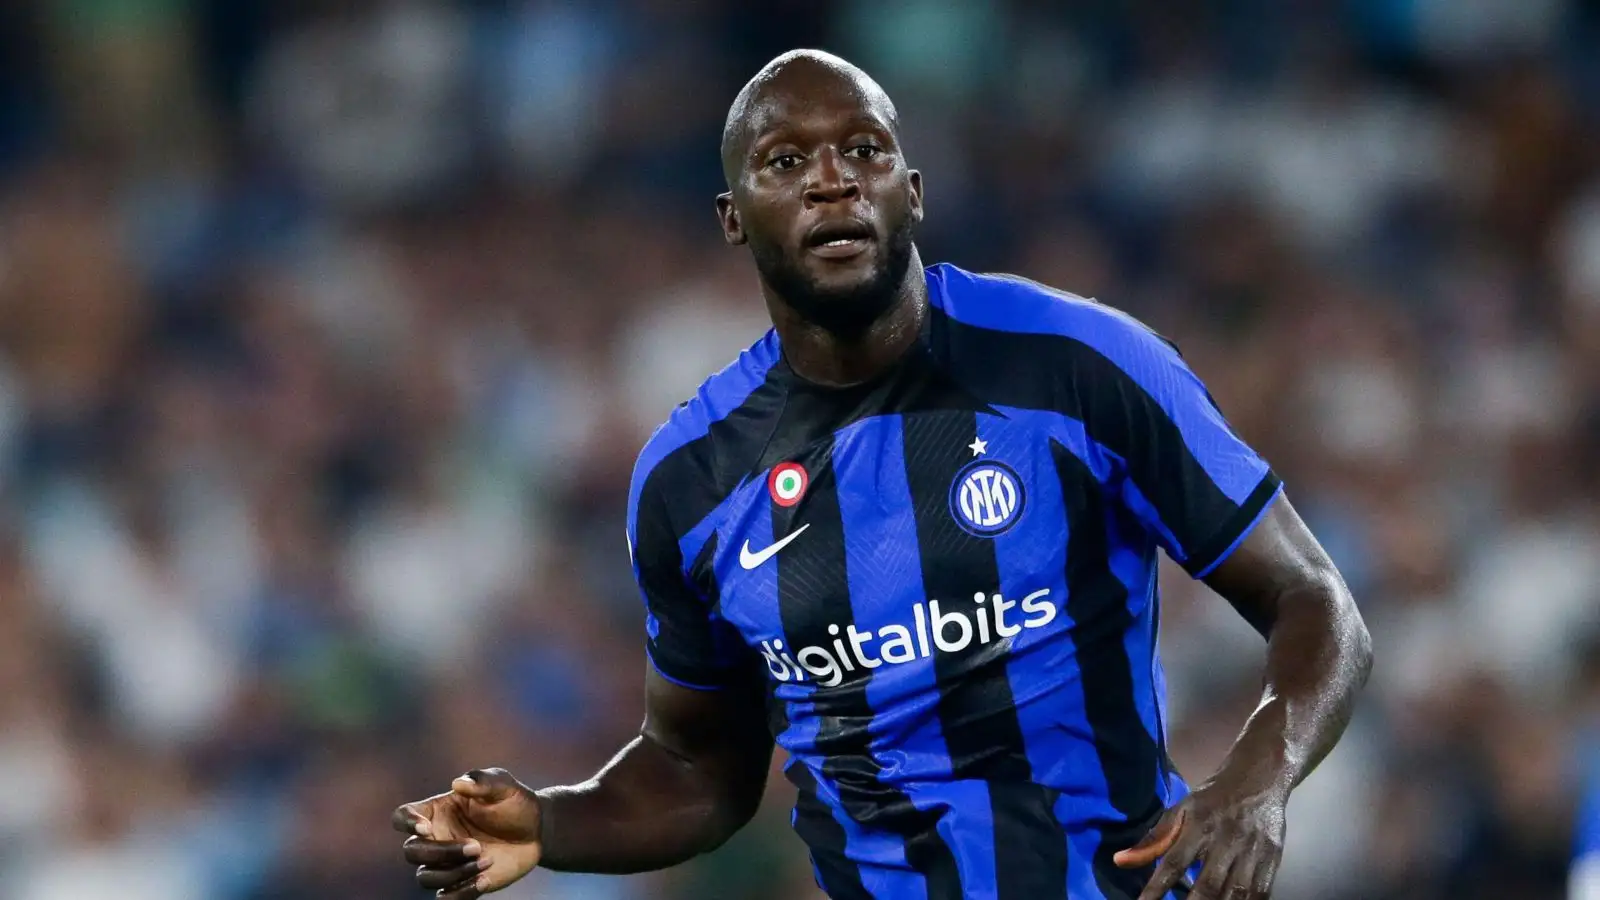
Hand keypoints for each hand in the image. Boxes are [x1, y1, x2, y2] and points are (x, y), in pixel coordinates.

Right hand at [392, 768, 543, 898]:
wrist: (537, 830)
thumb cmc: (514, 802)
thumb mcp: (503, 785)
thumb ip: (482, 780)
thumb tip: (458, 783)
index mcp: (437, 811)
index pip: (402, 816)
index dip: (407, 823)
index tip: (426, 828)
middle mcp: (436, 838)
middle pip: (412, 852)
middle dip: (440, 852)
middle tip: (477, 846)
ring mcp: (447, 863)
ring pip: (425, 878)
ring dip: (453, 873)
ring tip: (486, 861)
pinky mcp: (461, 882)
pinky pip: (446, 898)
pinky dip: (461, 892)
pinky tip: (485, 880)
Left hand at [1112, 780, 1286, 899]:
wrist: (1259, 778)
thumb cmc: (1213, 798)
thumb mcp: (1181, 810)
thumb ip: (1154, 839)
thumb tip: (1120, 861)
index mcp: (1199, 825)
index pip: (1173, 863)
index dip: (1156, 888)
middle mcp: (1225, 840)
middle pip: (1208, 884)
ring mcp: (1252, 851)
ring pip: (1236, 892)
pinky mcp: (1273, 859)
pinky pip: (1261, 891)